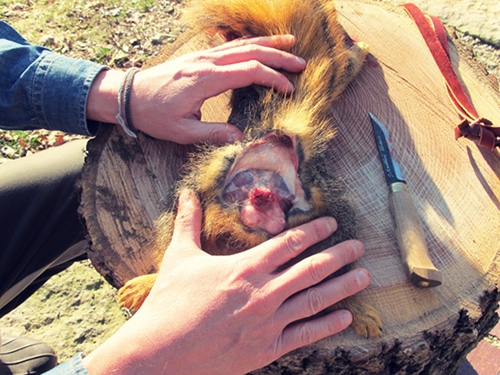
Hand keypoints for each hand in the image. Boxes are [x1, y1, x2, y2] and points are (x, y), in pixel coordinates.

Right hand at [83, 190, 370, 374]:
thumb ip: (188, 222)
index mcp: (246, 267)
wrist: (162, 351)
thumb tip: (185, 193)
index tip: (333, 223)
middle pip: (311, 269)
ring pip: (315, 300)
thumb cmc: (170, 302)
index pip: (289, 243)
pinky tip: (346, 317)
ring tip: (364, 276)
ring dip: (343, 287)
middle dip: (339, 255)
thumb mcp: (179, 256)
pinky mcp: (266, 349)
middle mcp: (264, 292)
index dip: (314, 231)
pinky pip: (305, 334)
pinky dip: (327, 325)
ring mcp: (269, 322)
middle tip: (360, 246)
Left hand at [130, 35, 305, 142]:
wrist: (128, 95)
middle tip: (301, 63)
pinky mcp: (199, 56)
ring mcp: (203, 55)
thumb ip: (212, 133)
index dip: (273, 79)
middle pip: (251, 52)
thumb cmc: (154, 114)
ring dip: (267, 43)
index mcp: (206, 79)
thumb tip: (240, 137)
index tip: (289, 90)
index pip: (249, 72)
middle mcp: (207, 62)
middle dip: (279, 56)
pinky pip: (230, 45)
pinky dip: (249, 43)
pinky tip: (259, 45)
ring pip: (241, 44)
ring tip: (290, 44)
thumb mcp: (181, 131)